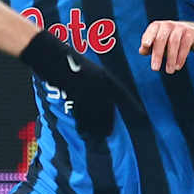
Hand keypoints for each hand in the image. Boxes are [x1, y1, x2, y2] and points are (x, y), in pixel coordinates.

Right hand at [17, 31, 142, 138]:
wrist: (52, 56)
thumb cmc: (68, 62)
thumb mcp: (86, 69)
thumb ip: (95, 81)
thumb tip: (100, 98)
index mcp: (104, 77)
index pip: (122, 95)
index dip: (132, 105)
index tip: (141, 116)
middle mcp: (99, 85)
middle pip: (107, 109)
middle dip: (107, 122)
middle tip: (107, 133)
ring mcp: (87, 91)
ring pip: (94, 114)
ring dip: (96, 127)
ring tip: (97, 137)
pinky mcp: (75, 96)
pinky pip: (81, 113)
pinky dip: (82, 124)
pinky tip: (83, 131)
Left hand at [138, 19, 193, 73]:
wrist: (191, 35)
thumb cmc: (168, 41)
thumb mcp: (158, 43)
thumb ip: (148, 47)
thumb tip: (142, 51)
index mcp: (157, 26)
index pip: (151, 31)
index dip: (148, 37)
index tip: (145, 45)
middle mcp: (167, 25)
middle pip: (161, 39)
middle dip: (157, 54)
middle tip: (155, 69)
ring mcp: (179, 27)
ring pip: (174, 42)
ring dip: (170, 58)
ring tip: (169, 71)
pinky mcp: (190, 33)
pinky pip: (185, 45)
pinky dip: (181, 57)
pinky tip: (178, 67)